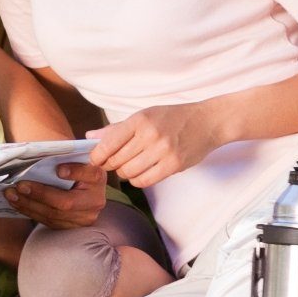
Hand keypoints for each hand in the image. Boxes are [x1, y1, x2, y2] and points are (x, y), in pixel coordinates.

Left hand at [4, 156, 105, 228]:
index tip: (59, 169)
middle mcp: (96, 200)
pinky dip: (30, 211)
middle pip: (67, 202)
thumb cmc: (70, 164)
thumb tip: (40, 154)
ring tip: (11, 194)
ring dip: (29, 204)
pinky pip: (49, 222)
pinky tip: (17, 203)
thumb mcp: (72, 158)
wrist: (75, 181)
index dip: (76, 172)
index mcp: (98, 178)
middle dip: (40, 194)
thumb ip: (63, 156)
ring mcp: (85, 217)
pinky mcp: (71, 226)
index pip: (91, 175)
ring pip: (54, 215)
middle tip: (19, 185)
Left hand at [89, 103, 224, 189]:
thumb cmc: (173, 117)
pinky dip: (137, 180)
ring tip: (128, 167)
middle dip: (109, 165)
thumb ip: (116, 129)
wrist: (207, 122)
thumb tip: (90, 137)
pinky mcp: (174, 165)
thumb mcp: (144, 115)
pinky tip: (140, 173)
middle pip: (117, 160)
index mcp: (140, 120)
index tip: (95, 159)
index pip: (108, 143)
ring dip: (124, 173)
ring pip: (129, 172)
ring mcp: (163, 151)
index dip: (97, 155)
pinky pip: (145, 181)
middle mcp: (150, 135)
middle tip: (111, 164)